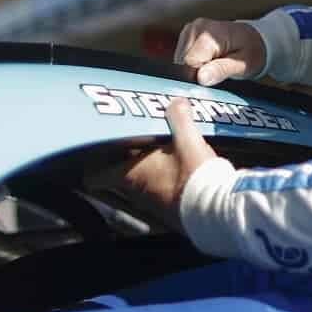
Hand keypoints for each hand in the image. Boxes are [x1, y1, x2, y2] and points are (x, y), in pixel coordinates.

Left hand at [93, 98, 219, 230]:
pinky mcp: (171, 209)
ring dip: (146, 167)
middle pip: (120, 174)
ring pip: (140, 181)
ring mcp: (153, 203)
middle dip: (126, 157)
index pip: (95, 176)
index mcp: (132, 173)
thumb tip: (177, 102)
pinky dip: (164, 178)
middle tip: (134, 139)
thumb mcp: (188, 139)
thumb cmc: (196, 178)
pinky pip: (160, 190)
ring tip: (160, 149)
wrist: (217, 209)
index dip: (93, 163)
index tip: (97, 151)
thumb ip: (179, 117)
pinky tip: (181, 167)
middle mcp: (137, 191)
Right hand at [175, 18, 265, 85]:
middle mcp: (196, 28)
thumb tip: (201, 77)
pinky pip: (182, 56)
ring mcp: (190, 29)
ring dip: (194, 67)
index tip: (214, 76)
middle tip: (217, 69)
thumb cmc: (252, 52)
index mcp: (210, 34)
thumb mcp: (242, 66)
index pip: (189, 63)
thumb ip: (221, 70)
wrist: (254, 38)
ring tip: (214, 63)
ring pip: (180, 60)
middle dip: (196, 71)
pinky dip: (193, 63)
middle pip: (182, 62)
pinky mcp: (187, 33)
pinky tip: (208, 60)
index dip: (198, 76)